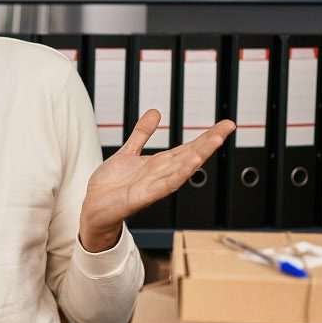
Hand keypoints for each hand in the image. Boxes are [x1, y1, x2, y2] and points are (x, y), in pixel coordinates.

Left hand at [79, 111, 234, 250]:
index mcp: (159, 164)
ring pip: (182, 168)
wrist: (94, 209)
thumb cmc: (111, 186)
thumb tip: (155, 113)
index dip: (206, 136)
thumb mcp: (128, 153)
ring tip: (215, 140)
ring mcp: (154, 185)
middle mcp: (160, 174)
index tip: (225, 124)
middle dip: (209, 142)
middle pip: (190, 155)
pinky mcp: (144, 196)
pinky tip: (191, 164)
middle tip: (227, 127)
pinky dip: (179, 174)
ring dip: (199, 154)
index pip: (188, 147)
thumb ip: (142, 134)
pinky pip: (165, 184)